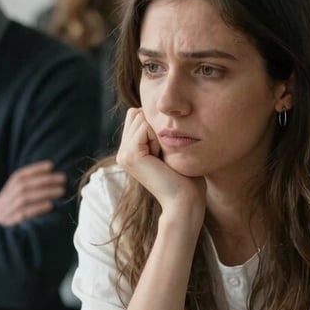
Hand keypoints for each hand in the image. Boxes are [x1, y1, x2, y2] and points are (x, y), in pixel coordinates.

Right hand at [0, 161, 65, 225]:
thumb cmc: (2, 234)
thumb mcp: (5, 215)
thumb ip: (19, 203)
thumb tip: (45, 191)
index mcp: (0, 200)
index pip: (16, 178)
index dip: (34, 170)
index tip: (51, 165)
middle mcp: (0, 205)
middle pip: (22, 186)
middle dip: (44, 179)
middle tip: (62, 178)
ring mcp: (2, 216)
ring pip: (23, 198)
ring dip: (45, 192)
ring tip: (61, 191)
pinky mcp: (7, 228)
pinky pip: (22, 215)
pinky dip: (37, 208)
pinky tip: (50, 205)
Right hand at [116, 108, 205, 226]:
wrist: (185, 200)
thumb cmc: (186, 176)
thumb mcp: (170, 148)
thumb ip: (158, 131)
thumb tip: (155, 109)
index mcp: (130, 151)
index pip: (138, 115)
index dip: (158, 125)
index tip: (166, 151)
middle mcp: (122, 152)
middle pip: (137, 114)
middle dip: (156, 126)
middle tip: (164, 154)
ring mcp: (123, 154)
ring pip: (140, 117)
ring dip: (158, 132)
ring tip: (163, 157)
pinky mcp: (129, 155)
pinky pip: (144, 126)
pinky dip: (158, 137)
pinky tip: (161, 158)